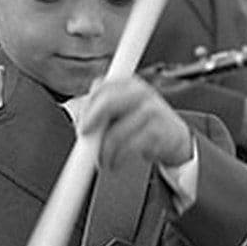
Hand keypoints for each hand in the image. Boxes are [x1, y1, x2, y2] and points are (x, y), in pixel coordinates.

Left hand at [78, 77, 193, 169]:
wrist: (174, 137)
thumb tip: (72, 111)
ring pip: (117, 131)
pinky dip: (118, 158)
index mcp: (128, 83)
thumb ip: (97, 109)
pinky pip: (130, 147)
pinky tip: (116, 162)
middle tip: (85, 138)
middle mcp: (141, 92)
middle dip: (92, 122)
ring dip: (105, 150)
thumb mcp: (120, 110)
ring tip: (102, 159)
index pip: (102, 88)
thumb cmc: (142, 123)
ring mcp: (152, 110)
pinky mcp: (158, 131)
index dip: (87, 107)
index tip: (80, 125)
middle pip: (108, 103)